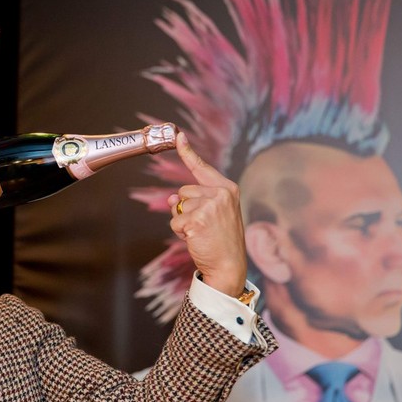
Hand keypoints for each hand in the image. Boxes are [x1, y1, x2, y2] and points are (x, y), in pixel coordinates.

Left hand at [168, 132, 246, 296]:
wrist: (229, 266)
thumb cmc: (221, 241)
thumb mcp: (212, 216)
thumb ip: (195, 202)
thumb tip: (172, 197)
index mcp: (228, 189)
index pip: (202, 168)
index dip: (188, 152)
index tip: (178, 135)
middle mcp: (221, 193)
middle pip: (184, 191)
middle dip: (186, 208)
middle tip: (204, 226)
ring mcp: (210, 204)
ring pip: (178, 206)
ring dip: (183, 221)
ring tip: (201, 233)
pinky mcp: (198, 218)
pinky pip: (175, 220)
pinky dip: (180, 231)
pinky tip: (196, 238)